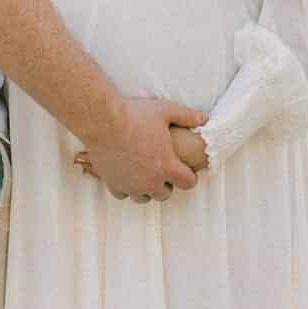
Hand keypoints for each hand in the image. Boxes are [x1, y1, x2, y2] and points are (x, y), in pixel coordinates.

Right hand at [73, 97, 207, 199]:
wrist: (102, 120)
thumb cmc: (135, 114)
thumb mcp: (165, 111)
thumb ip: (187, 116)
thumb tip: (204, 118)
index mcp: (167, 166)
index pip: (188, 182)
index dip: (189, 176)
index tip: (184, 170)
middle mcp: (150, 181)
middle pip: (165, 194)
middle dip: (167, 183)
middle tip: (162, 170)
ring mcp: (130, 185)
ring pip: (144, 198)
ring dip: (147, 189)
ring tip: (145, 175)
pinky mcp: (113, 183)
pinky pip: (123, 194)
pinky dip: (126, 188)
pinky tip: (126, 175)